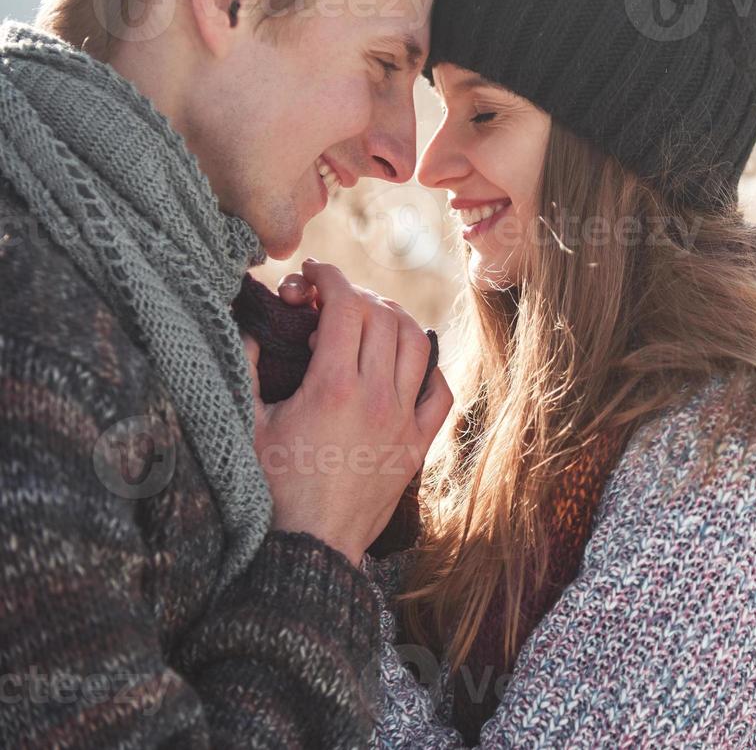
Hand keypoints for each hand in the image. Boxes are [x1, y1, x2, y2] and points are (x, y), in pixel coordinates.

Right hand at [245, 260, 451, 565]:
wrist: (310, 549)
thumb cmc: (271, 490)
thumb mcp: (248, 424)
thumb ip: (248, 367)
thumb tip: (249, 325)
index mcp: (333, 387)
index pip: (344, 307)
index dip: (329, 279)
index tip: (312, 273)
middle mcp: (377, 397)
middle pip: (382, 317)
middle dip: (356, 295)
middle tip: (330, 299)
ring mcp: (403, 421)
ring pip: (417, 345)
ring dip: (394, 320)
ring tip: (369, 317)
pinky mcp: (417, 445)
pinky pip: (439, 392)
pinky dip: (427, 366)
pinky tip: (406, 362)